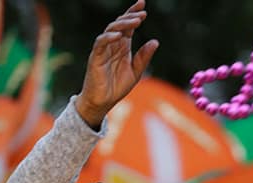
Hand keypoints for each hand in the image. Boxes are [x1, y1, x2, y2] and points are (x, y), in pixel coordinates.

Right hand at [75, 0, 158, 128]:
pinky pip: (101, 43)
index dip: (134, 13)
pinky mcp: (96, 57)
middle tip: (142, 13)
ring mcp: (103, 49)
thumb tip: (155, 41)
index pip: (128, 25)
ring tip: (135, 21)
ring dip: (123, 24)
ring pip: (111, 30)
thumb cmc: (117, 87)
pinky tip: (119, 36)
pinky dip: (109, 38)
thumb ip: (144, 57)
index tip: (143, 4)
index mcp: (123, 46)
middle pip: (120, 24)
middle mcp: (113, 44)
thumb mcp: (136, 72)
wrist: (103, 102)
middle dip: (130, 16)